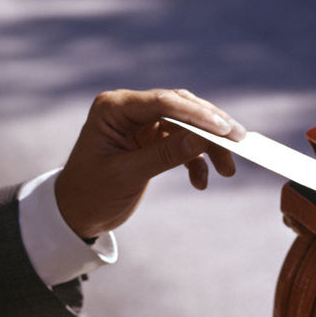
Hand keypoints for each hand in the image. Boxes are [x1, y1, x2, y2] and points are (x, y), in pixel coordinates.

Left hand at [54, 89, 245, 239]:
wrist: (76, 214)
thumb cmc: (91, 194)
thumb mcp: (127, 176)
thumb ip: (164, 155)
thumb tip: (203, 139)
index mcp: (113, 108)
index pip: (162, 102)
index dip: (197, 114)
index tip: (224, 129)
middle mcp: (128, 109)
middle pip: (180, 108)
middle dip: (211, 127)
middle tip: (239, 142)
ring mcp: (141, 124)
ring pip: (187, 125)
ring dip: (209, 146)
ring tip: (228, 169)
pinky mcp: (151, 140)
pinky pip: (183, 143)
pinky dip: (196, 161)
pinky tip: (202, 182)